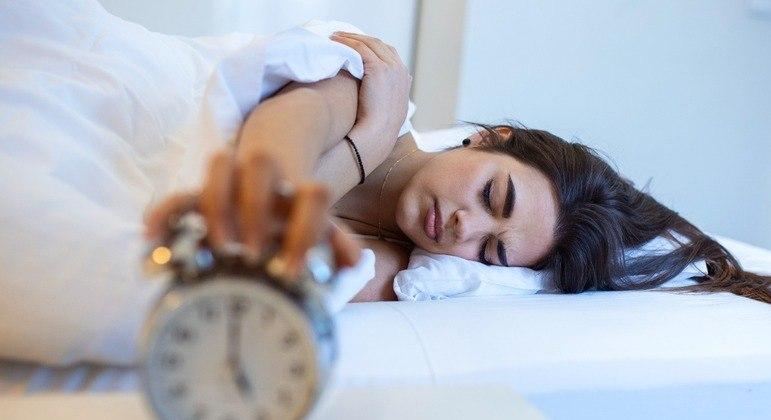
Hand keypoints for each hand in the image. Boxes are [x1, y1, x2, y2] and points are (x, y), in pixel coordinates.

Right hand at [144, 150, 361, 279]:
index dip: (306, 230)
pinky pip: (182, 192)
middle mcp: (270, 178)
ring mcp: (235, 180)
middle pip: (263, 165)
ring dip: (215, 203)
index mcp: (301, 190)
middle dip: (255, 209)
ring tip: (214, 247)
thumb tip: (353, 262)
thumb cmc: (298, 217)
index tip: (292, 272)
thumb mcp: (321, 229)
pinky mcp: (204, 192)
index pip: (314, 194)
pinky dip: (167, 212)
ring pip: (221, 165)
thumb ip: (337, 243)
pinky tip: (152, 235)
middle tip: (250, 254)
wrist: (276, 177)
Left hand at [329, 31, 411, 171]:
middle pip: (379, 44)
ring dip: (351, 37)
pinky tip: (334, 42)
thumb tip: (371, 96)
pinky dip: (347, 42)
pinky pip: (360, 48)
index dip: (371, 47)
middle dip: (360, 38)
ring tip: (334, 37)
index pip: (388, 53)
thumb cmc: (376, 129)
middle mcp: (400, 70)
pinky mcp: (378, 68)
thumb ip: (383, 97)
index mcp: (404, 79)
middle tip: (342, 37)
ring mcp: (391, 68)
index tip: (355, 46)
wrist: (377, 135)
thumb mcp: (386, 111)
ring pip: (369, 43)